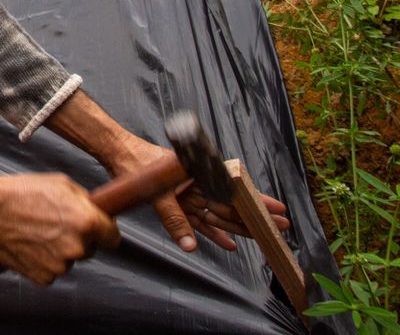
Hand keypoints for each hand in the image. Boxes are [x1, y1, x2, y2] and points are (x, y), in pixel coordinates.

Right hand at [0, 169, 117, 284]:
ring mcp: (60, 265)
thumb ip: (84, 201)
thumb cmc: (22, 193)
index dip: (106, 232)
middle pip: (89, 249)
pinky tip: (30, 244)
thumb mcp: (60, 184)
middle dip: (78, 239)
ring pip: (68, 259)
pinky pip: (51, 270)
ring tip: (37, 231)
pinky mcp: (43, 277)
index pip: (113, 238)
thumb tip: (96, 210)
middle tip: (56, 224)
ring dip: (59, 250)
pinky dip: (43, 261)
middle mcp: (77, 247)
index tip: (100, 231)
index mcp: (87, 222)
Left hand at [102, 132, 289, 252]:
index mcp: (200, 176)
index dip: (258, 202)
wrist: (118, 153)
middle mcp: (198, 185)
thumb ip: (174, 219)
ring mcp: (189, 195)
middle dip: (256, 217)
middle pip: (233, 205)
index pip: (235, 193)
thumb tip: (191, 246)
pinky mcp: (178, 203)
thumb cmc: (138, 164)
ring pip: (220, 215)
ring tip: (263, 236)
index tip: (278, 210)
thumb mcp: (157, 192)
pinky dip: (213, 233)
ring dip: (240, 226)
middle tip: (281, 227)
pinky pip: (200, 221)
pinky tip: (230, 244)